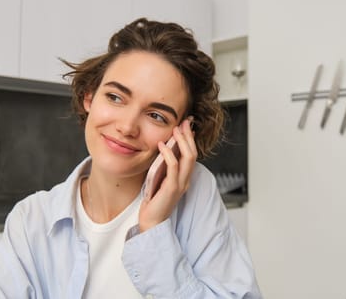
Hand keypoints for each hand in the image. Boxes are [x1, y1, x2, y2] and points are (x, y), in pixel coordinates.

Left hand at [138, 117, 196, 231]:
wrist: (151, 222)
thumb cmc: (154, 201)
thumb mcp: (161, 179)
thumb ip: (164, 167)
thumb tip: (163, 149)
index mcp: (184, 178)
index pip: (192, 154)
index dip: (190, 139)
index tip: (186, 125)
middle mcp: (186, 180)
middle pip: (194, 153)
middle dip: (189, 136)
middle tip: (184, 122)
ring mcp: (180, 184)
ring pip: (188, 158)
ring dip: (182, 141)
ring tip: (175, 130)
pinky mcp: (171, 188)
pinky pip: (173, 167)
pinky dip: (169, 153)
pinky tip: (162, 145)